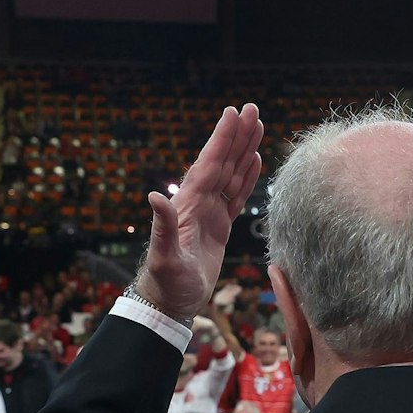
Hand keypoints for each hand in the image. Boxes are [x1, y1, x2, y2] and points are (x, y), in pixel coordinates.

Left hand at [136, 105, 264, 319]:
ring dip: (244, 150)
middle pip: (223, 162)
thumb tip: (154, 197)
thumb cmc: (166, 283)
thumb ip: (162, 227)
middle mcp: (199, 203)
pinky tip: (254, 161)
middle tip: (252, 109)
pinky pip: (235, 195)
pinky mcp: (219, 226)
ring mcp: (209, 213)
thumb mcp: (164, 257)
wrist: (169, 302)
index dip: (222, 139)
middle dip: (237, 135)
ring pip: (231, 174)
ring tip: (257, 126)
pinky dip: (246, 177)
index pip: (209, 165)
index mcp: (188, 204)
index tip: (233, 114)